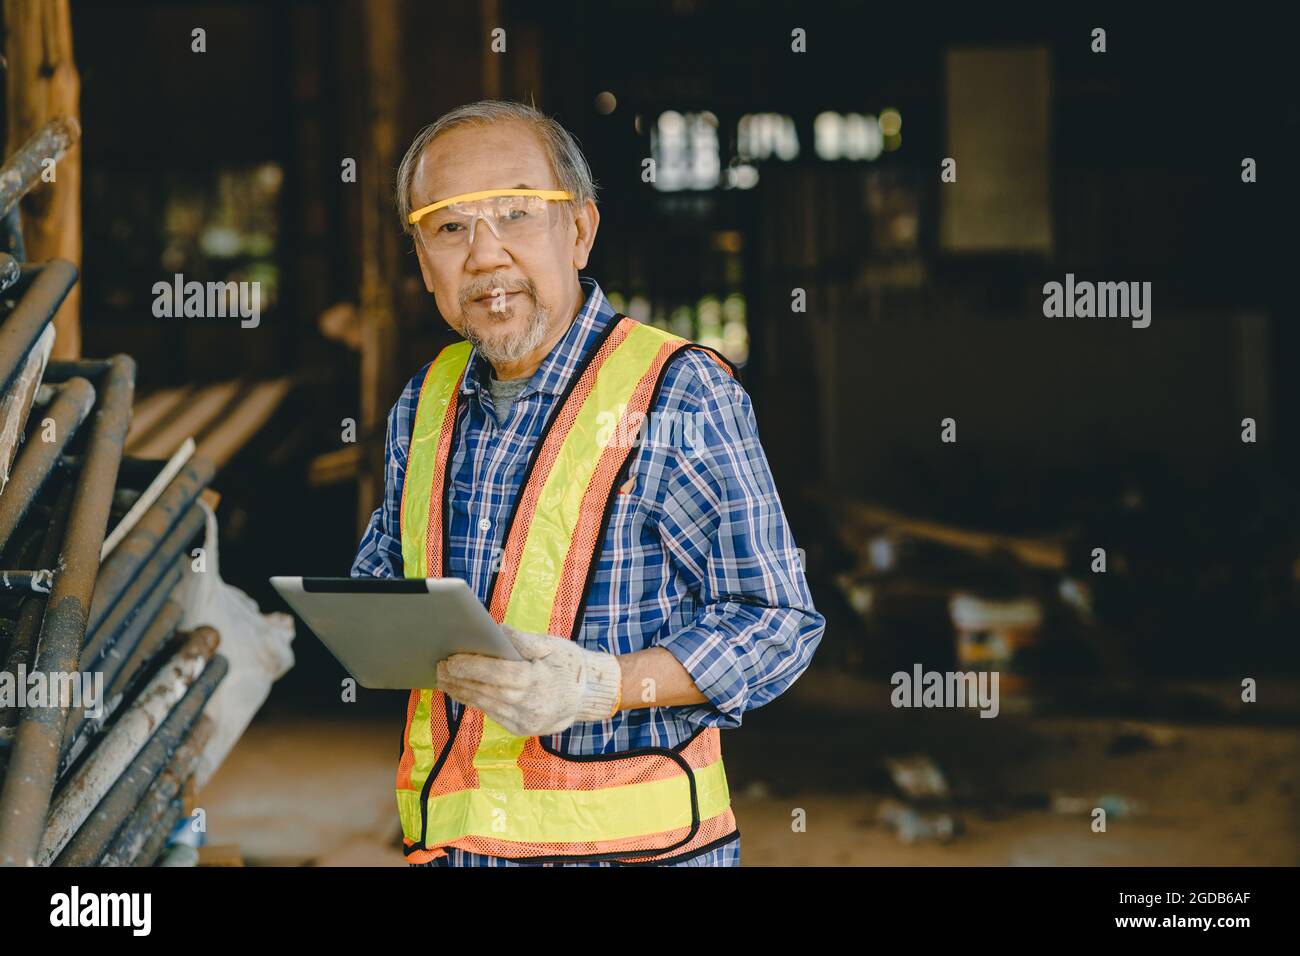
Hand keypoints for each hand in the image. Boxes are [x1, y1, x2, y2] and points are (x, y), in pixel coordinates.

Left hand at [436, 624, 621, 736]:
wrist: (588, 696)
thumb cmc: (570, 665)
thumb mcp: (552, 645)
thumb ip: (523, 640)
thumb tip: (496, 631)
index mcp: (537, 681)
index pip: (496, 674)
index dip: (471, 667)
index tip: (451, 659)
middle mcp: (529, 705)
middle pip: (485, 691)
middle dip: (459, 679)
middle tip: (439, 667)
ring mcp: (524, 721)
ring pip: (485, 705)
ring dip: (461, 692)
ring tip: (444, 679)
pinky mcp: (521, 729)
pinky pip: (492, 714)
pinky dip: (475, 701)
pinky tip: (462, 691)